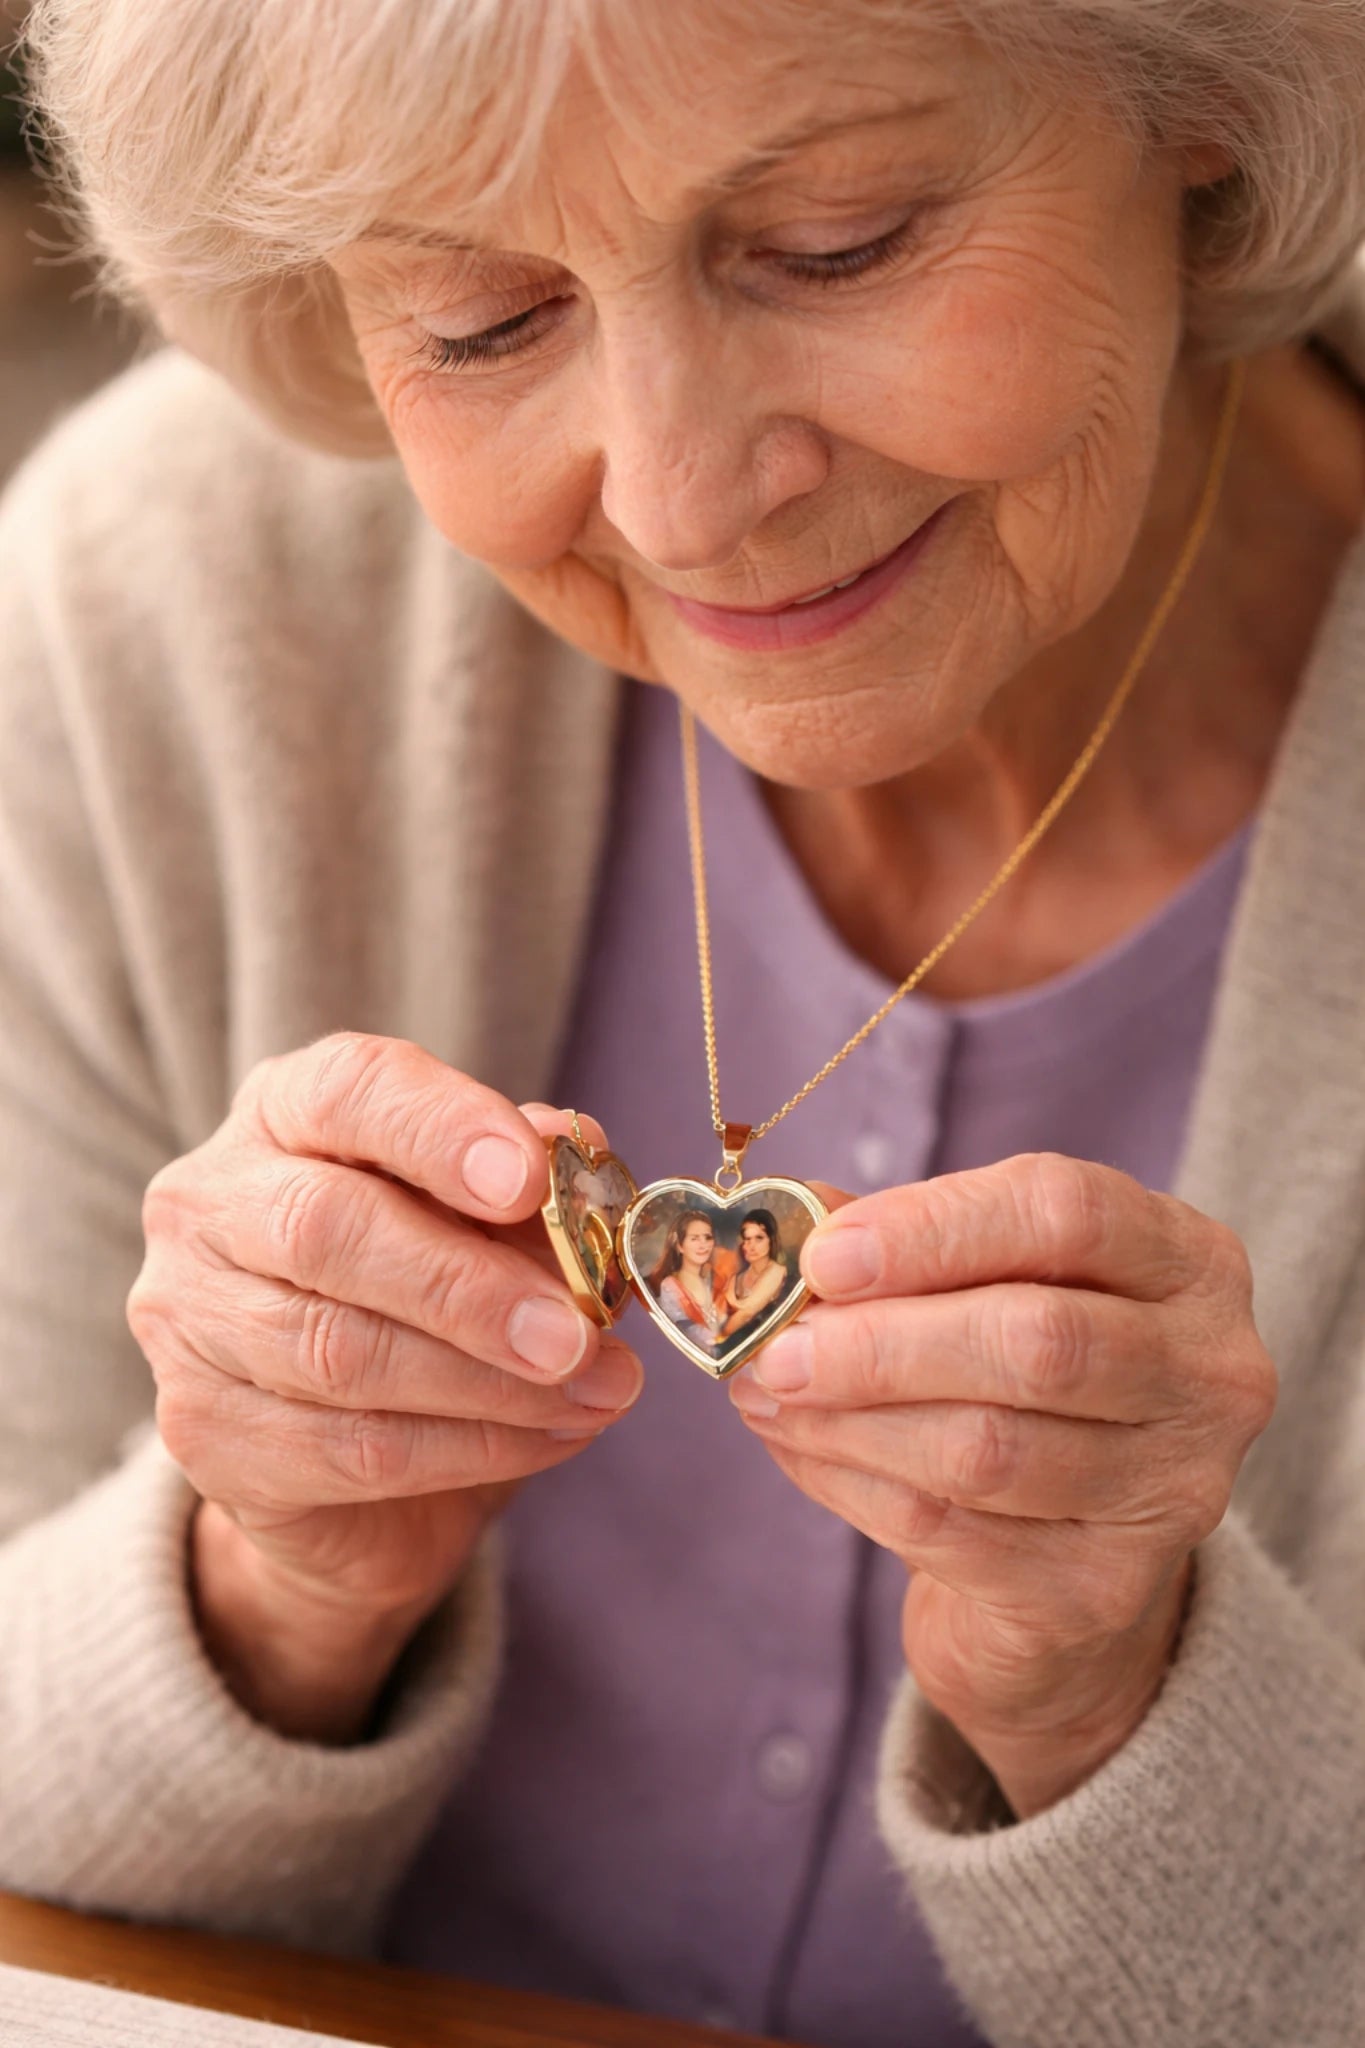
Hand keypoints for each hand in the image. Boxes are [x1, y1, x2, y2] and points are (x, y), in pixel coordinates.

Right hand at [128, 1035, 641, 1741]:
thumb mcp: (485, 1218)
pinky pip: (349, 1450)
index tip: (530, 1181)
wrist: (349, 1455)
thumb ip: (528, 1178)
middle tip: (576, 1335)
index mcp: (285, 1112)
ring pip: (339, 1353)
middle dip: (468, 1288)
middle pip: (324, 1228)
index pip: (346, 1089)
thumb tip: (575, 1143)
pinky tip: (548, 1437)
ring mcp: (187, 1320)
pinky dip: (469, 1449)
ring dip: (489, 1384)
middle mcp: (211, 1201)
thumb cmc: (426, 1293)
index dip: (441, 1128)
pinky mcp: (202, 1433)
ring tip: (594, 1392)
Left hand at [728, 1153, 1275, 1816]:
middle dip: (883, 1342)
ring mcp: (1171, 1491)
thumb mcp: (981, 1287)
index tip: (825, 1253)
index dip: (934, 1227)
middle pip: (1037, 1340)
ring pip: (986, 1448)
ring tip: (765, 1390)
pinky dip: (849, 1483)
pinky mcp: (1103, 1591)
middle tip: (777, 1345)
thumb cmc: (1014, 1384)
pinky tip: (797, 1447)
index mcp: (1188, 1262)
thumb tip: (791, 1220)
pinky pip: (948, 1532)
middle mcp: (1210, 1373)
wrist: (1062, 1573)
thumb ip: (898, 1242)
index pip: (1067, 1213)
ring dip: (848, 1418)